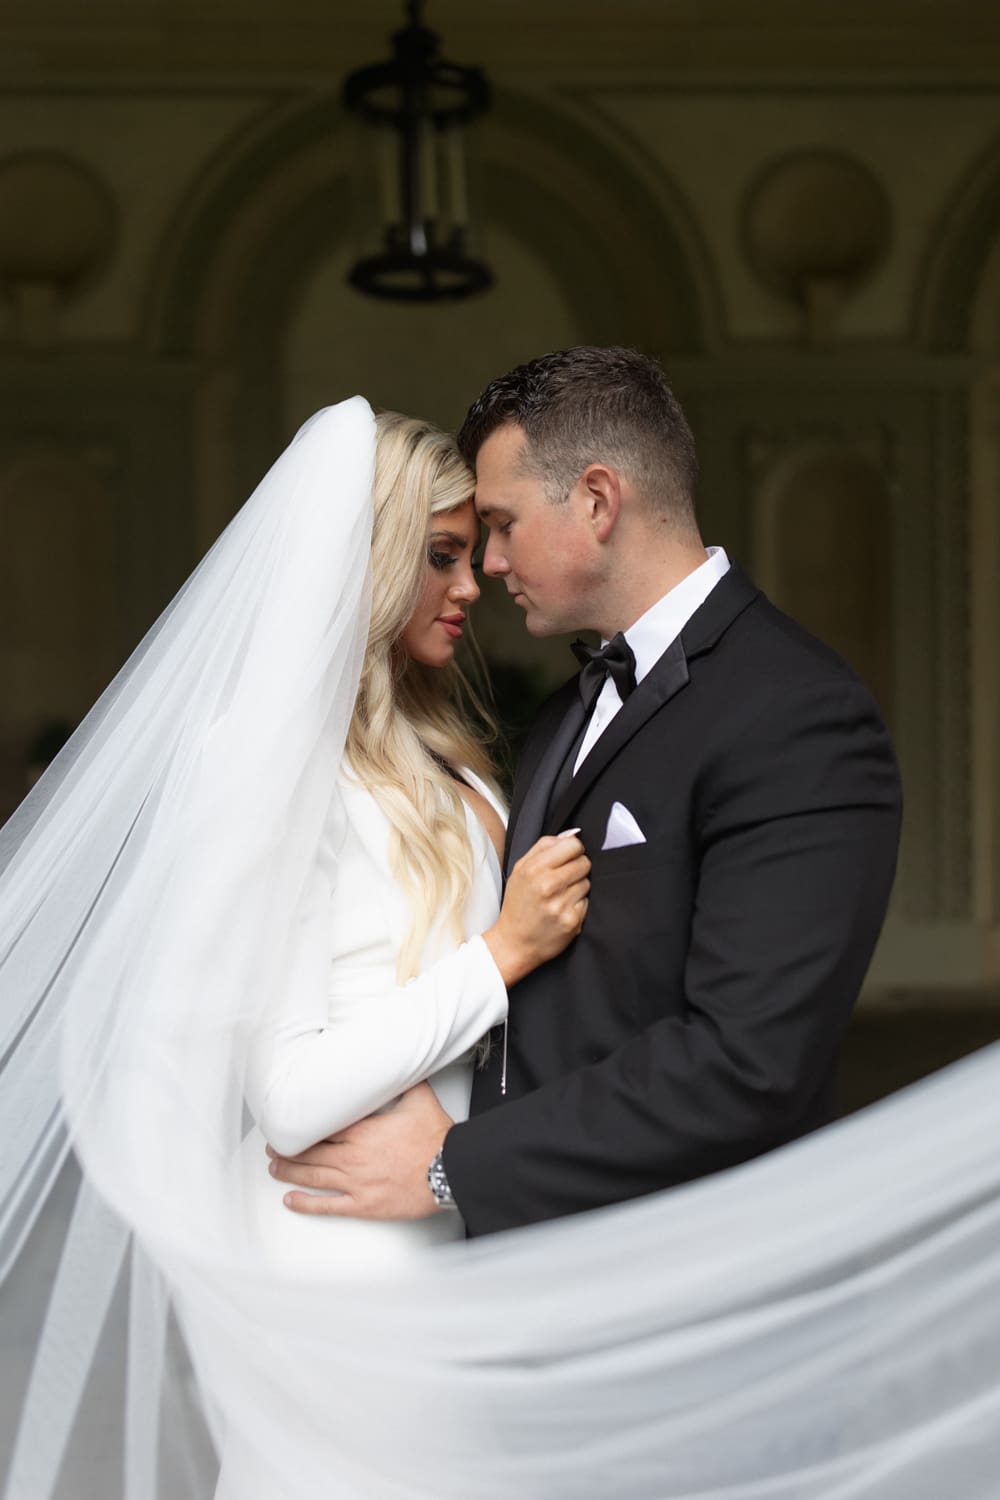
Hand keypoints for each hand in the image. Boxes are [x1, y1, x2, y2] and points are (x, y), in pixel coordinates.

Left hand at [267, 1081, 452, 1219]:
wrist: (448, 1171)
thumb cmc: (435, 1139)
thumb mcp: (419, 1099)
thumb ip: (404, 1080)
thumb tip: (398, 1061)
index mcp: (361, 1130)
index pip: (321, 1127)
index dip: (301, 1126)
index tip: (288, 1123)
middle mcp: (352, 1156)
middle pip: (310, 1152)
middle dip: (287, 1149)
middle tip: (273, 1146)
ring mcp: (355, 1182)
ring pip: (312, 1176)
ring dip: (289, 1172)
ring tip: (274, 1168)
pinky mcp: (362, 1204)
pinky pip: (327, 1206)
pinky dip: (305, 1204)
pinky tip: (291, 1200)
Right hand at [483, 833, 589, 985]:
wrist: (514, 942)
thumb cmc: (518, 904)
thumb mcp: (520, 869)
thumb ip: (544, 846)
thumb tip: (572, 834)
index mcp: (534, 868)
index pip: (573, 845)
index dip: (573, 850)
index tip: (567, 858)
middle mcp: (548, 885)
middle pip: (584, 862)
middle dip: (577, 868)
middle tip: (563, 879)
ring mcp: (561, 904)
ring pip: (587, 882)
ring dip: (578, 887)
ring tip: (561, 896)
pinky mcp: (572, 921)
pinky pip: (587, 902)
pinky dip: (578, 905)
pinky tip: (563, 909)